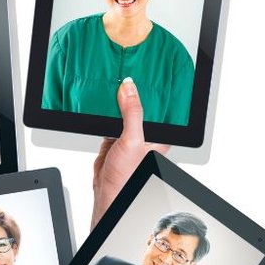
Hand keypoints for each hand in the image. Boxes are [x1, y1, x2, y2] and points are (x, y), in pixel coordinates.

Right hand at [91, 78, 168, 227]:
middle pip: (141, 106)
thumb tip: (129, 88)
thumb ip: (132, 113)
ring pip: (125, 112)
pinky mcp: (112, 138)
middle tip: (130, 72)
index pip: (161, 107)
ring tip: (116, 82)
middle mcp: (145, 133)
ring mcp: (128, 135)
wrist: (107, 192)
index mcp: (160, 134)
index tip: (153, 73)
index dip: (158, 91)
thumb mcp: (133, 139)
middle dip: (135, 93)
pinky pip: (109, 119)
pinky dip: (105, 111)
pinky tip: (103, 101)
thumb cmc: (128, 175)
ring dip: (119, 101)